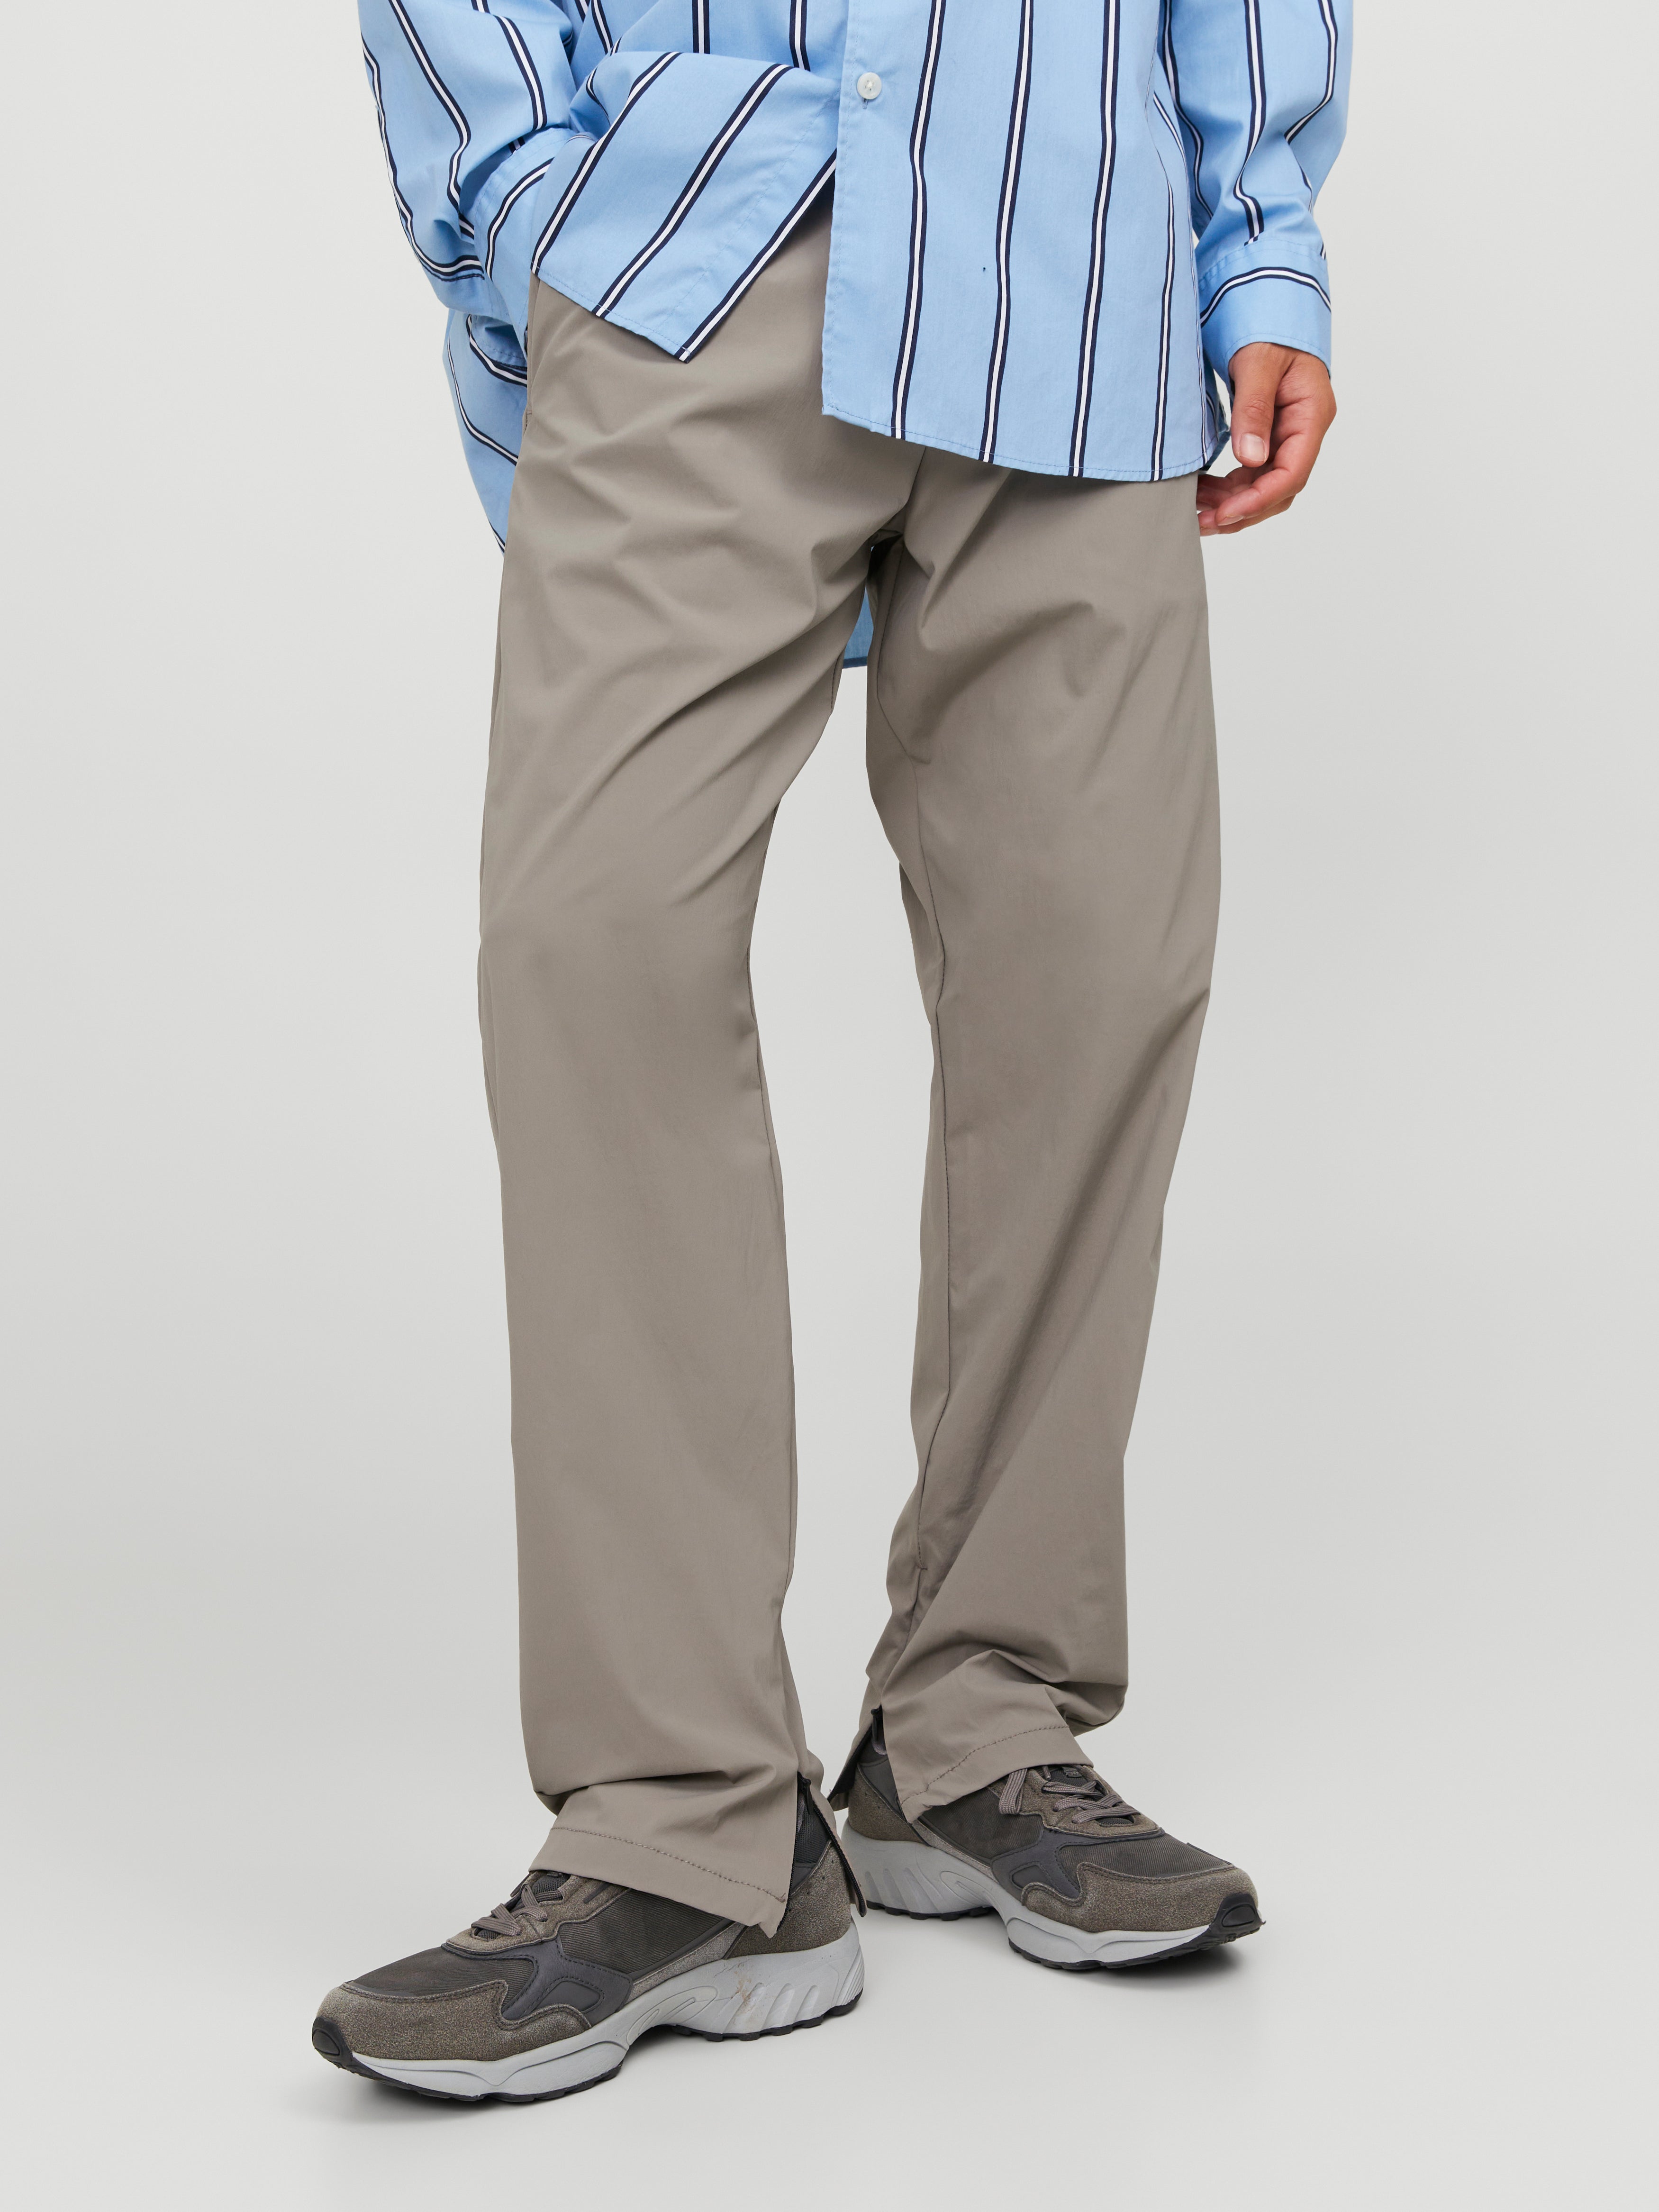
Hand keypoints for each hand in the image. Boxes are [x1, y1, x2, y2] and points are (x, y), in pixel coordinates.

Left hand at [1196, 343, 1335, 536]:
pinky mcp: (1268, 434)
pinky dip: (1227, 487)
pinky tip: (1202, 491)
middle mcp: (1303, 430)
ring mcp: (1286, 434)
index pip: (1292, 473)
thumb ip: (1254, 409)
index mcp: (1311, 414)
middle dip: (1241, 511)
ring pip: (1263, 485)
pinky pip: (1250, 472)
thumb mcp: (1259, 362)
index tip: (1224, 514)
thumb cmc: (1269, 324)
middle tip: (1201, 523)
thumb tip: (1250, 458)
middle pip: (1278, 489)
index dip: (1258, 500)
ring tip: (1195, 509)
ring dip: (1230, 502)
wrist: (1268, 304)